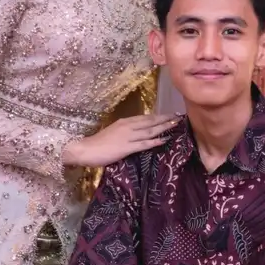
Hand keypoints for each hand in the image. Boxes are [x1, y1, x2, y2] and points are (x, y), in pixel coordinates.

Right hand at [62, 114, 178, 168]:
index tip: (170, 115)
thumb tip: (137, 133)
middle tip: (179, 117)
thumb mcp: (113, 132)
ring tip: (175, 125)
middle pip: (150, 122)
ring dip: (163, 128)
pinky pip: (143, 144)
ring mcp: (128, 137)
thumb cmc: (98, 143)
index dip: (159, 116)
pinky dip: (154, 142)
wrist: (86, 149)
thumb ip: (125, 131)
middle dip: (165, 119)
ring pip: (149, 131)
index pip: (146, 118)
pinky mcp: (126, 147)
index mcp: (125, 122)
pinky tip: (164, 140)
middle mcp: (128, 126)